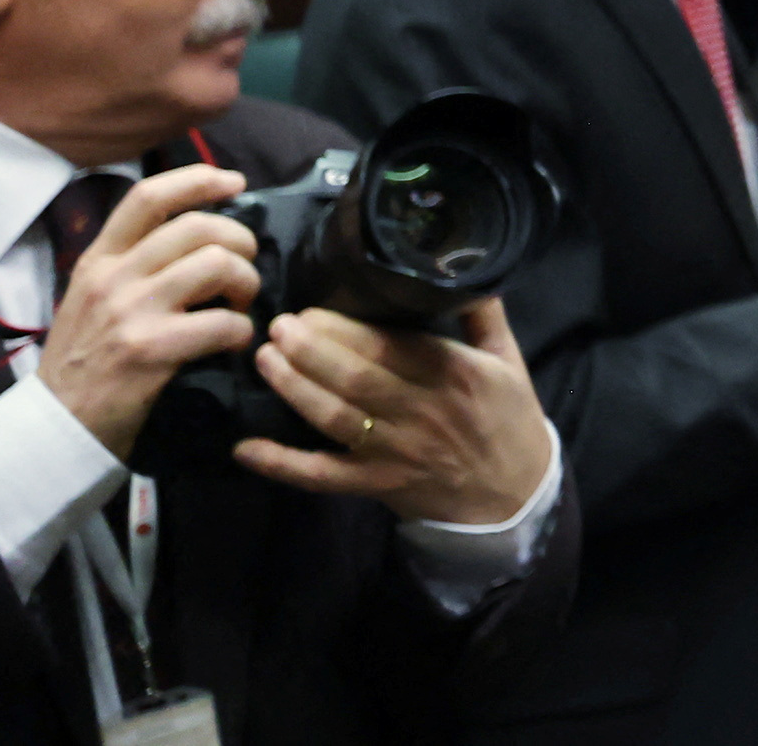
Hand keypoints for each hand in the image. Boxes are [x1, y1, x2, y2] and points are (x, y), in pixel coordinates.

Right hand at [38, 166, 260, 460]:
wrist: (53, 429)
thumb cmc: (83, 363)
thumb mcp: (90, 299)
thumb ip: (132, 265)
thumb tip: (197, 234)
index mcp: (98, 260)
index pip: (148, 197)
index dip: (199, 180)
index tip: (235, 183)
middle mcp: (112, 278)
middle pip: (198, 227)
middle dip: (240, 241)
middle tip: (244, 269)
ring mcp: (130, 313)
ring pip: (217, 266)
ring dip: (246, 283)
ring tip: (240, 305)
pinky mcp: (150, 352)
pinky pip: (223, 323)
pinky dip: (241, 331)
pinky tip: (234, 343)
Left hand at [235, 297, 553, 525]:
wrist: (512, 496)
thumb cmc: (508, 418)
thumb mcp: (508, 359)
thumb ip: (483, 312)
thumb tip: (459, 261)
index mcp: (455, 374)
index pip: (392, 347)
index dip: (346, 329)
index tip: (311, 309)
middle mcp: (423, 411)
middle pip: (357, 378)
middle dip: (310, 350)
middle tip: (277, 326)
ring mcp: (396, 452)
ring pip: (335, 418)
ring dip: (294, 389)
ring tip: (264, 360)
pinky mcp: (376, 485)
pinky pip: (323, 476)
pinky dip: (283, 464)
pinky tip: (245, 448)